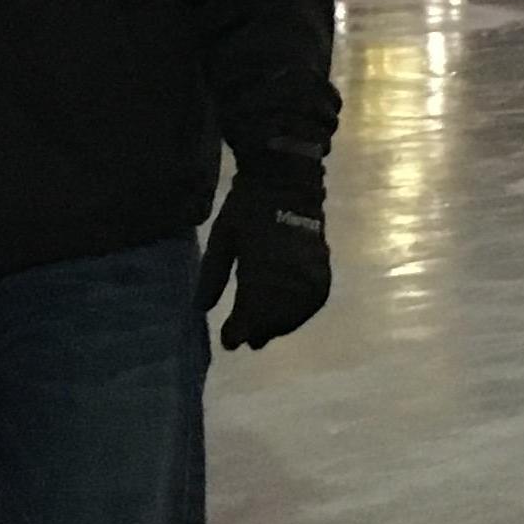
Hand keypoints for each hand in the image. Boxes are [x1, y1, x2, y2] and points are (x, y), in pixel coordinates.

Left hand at [197, 157, 330, 350]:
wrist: (288, 181)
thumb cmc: (248, 206)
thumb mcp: (222, 237)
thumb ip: (213, 275)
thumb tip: (201, 308)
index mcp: (260, 268)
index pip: (250, 313)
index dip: (238, 331)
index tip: (227, 342)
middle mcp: (288, 277)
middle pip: (273, 318)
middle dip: (257, 330)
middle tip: (244, 340)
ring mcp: (309, 275)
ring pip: (294, 315)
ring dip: (277, 325)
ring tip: (262, 332)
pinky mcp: (323, 270)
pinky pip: (311, 303)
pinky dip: (297, 313)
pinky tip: (285, 315)